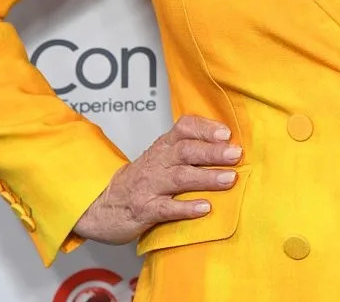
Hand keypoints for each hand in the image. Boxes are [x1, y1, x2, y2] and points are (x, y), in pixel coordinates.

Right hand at [73, 114, 241, 244]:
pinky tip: (205, 207)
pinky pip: (166, 208)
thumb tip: (228, 145)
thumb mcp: (161, 156)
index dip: (205, 128)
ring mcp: (149, 186)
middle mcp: (157, 162)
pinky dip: (186, 208)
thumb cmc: (142, 179)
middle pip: (186, 151)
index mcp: (163, 146)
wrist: (104, 204)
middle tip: (235, 154)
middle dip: (212, 151)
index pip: (183, 128)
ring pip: (180, 178)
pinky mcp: (144, 210)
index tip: (226, 133)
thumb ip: (188, 149)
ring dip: (207, 177)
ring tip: (229, 179)